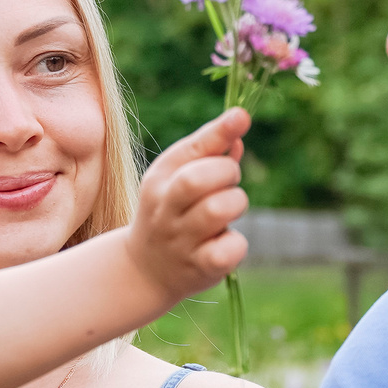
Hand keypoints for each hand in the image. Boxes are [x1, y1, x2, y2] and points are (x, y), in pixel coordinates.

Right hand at [128, 109, 250, 301]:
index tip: (242, 117)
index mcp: (160, 179)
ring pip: (218, 210)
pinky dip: (236, 244)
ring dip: (234, 205)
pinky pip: (229, 250)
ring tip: (226, 212)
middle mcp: (165, 209)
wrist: (145, 270)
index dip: (219, 131)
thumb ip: (208, 153)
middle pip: (197, 179)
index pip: (190, 149)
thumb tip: (239, 125)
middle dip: (226, 173)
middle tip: (228, 183)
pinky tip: (223, 243)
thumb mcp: (178, 179)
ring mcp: (180, 240)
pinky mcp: (198, 268)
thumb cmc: (172, 213)